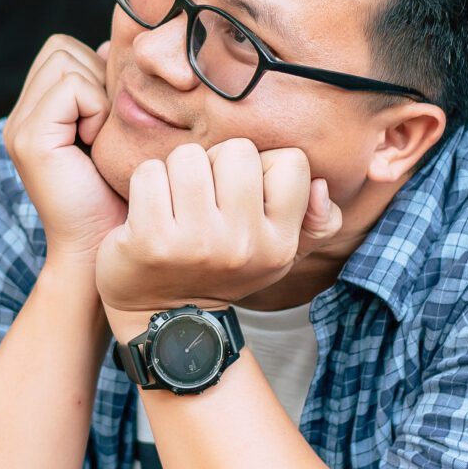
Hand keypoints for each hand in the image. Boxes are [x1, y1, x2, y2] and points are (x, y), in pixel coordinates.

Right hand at [3, 35, 125, 266]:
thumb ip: (105, 88)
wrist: (101, 247)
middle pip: (61, 48)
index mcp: (34, 113)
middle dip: (95, 78)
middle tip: (102, 128)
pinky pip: (71, 87)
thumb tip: (111, 46)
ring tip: (98, 137)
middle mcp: (18, 117)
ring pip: (66, 61)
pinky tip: (94, 144)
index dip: (94, 71)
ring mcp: (19, 127)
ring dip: (97, 94)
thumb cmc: (118, 195)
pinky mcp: (30, 139)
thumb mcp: (114, 130)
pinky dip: (95, 109)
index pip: (61, 50)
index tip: (105, 119)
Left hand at [96, 139, 342, 313]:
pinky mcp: (151, 240)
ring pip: (189, 156)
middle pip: (237, 150)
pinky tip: (149, 212)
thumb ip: (318, 222)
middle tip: (204, 197)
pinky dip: (146, 184)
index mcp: (280, 245)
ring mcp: (196, 243)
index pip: (291, 162)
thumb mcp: (277, 254)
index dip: (263, 167)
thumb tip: (321, 186)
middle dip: (216, 164)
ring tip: (177, 203)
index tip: (242, 196)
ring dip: (177, 171)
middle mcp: (242, 245)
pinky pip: (149, 173)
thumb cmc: (224, 269)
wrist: (166, 318)